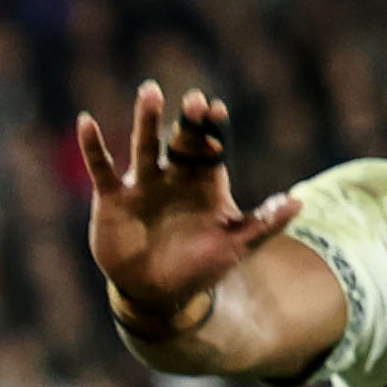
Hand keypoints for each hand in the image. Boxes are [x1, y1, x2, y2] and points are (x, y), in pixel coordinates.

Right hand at [74, 81, 298, 328]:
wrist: (156, 295)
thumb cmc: (200, 268)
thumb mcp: (236, 247)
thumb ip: (264, 223)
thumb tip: (299, 202)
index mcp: (204, 182)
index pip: (211, 148)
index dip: (214, 130)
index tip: (216, 110)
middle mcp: (174, 177)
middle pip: (181, 141)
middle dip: (187, 122)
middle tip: (193, 100)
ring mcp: (143, 185)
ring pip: (144, 146)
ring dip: (147, 120)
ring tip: (150, 91)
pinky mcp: (114, 199)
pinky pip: (102, 168)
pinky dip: (94, 147)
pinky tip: (87, 121)